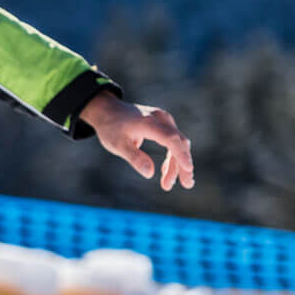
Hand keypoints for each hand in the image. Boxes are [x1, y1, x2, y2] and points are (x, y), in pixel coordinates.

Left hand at [80, 92, 194, 190]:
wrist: (106, 109)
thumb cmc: (110, 127)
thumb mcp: (117, 144)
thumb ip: (134, 157)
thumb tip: (150, 173)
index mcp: (148, 122)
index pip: (171, 139)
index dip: (181, 154)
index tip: (189, 169)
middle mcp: (160, 118)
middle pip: (179, 143)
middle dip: (183, 165)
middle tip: (187, 184)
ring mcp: (163, 119)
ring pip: (178, 143)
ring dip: (178, 164)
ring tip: (169, 184)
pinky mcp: (163, 123)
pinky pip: (173, 141)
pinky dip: (172, 156)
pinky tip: (165, 170)